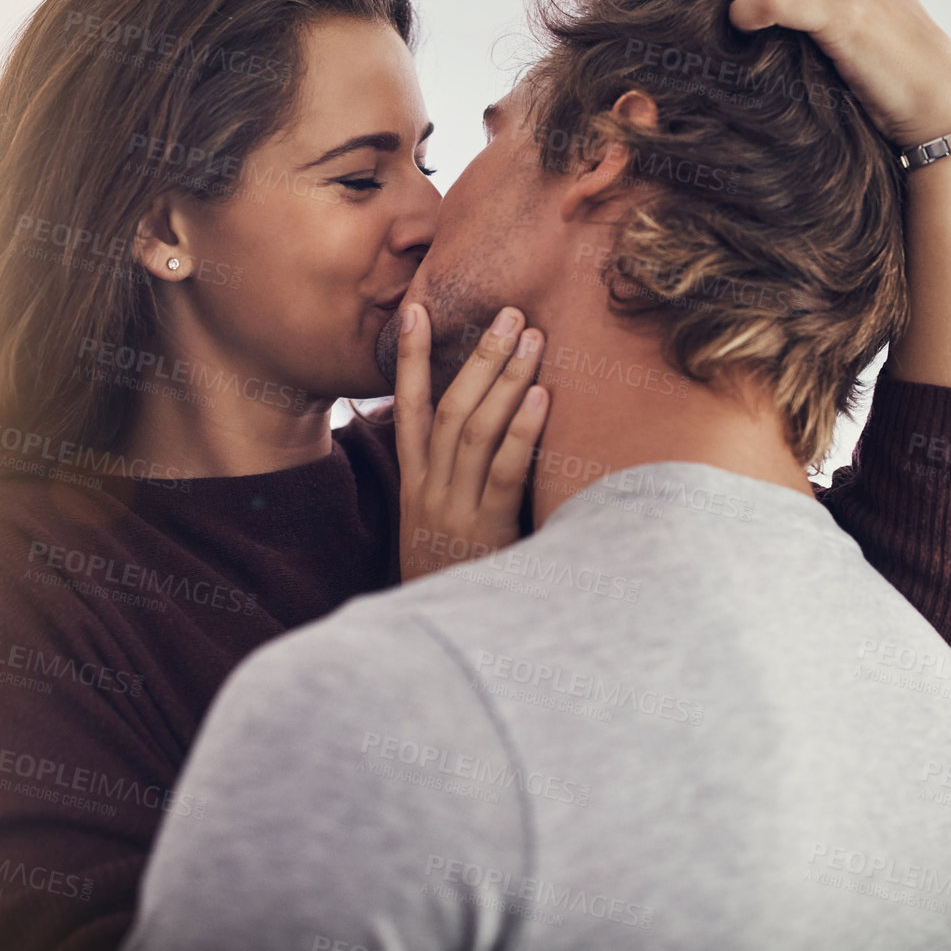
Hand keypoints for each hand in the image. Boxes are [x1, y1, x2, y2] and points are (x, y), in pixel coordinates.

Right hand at [394, 303, 548, 581]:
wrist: (444, 640)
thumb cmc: (455, 579)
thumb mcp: (438, 529)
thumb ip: (455, 485)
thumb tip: (485, 436)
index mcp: (416, 485)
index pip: (409, 409)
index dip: (408, 358)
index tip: (415, 310)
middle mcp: (429, 490)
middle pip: (451, 408)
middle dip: (479, 357)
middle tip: (510, 312)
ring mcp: (454, 509)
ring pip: (475, 430)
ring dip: (506, 379)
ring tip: (532, 338)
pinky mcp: (485, 532)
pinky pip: (504, 472)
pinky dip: (522, 432)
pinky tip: (542, 398)